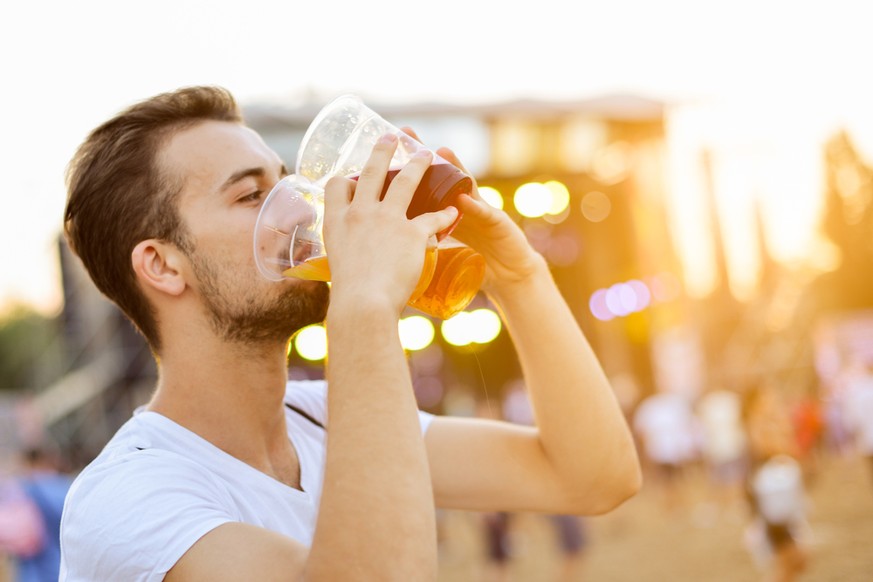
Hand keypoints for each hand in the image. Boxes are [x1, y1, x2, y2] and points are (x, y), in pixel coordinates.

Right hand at [322, 134, 458, 313]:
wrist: (363, 304)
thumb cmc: (348, 295)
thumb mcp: (337, 267)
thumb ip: (348, 256)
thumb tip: (355, 265)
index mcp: (337, 222)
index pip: (336, 187)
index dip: (343, 179)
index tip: (350, 176)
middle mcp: (360, 213)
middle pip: (371, 172)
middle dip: (382, 151)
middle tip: (390, 137)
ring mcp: (387, 220)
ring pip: (406, 182)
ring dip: (418, 165)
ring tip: (427, 154)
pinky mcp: (412, 233)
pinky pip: (434, 217)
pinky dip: (446, 214)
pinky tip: (454, 211)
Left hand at [398, 127, 546, 294]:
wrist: (509, 273)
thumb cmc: (475, 259)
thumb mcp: (447, 246)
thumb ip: (426, 237)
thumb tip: (389, 243)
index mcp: (446, 210)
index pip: (423, 184)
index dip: (404, 167)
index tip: (384, 148)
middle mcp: (462, 204)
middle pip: (441, 175)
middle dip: (424, 154)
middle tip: (407, 133)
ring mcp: (481, 210)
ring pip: (465, 185)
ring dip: (455, 167)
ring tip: (441, 152)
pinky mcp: (497, 223)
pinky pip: (483, 213)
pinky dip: (473, 206)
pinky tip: (463, 199)